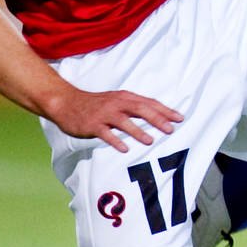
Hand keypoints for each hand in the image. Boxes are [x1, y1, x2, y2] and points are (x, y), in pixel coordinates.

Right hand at [48, 86, 182, 153]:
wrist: (67, 102)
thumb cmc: (96, 104)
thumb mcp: (117, 100)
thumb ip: (134, 107)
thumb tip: (157, 116)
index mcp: (125, 98)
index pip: (149, 103)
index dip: (165, 110)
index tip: (180, 118)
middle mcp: (116, 104)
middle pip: (140, 109)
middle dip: (157, 119)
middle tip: (170, 129)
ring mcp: (104, 114)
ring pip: (124, 121)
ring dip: (138, 131)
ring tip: (150, 141)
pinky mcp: (93, 124)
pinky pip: (106, 133)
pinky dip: (115, 140)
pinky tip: (125, 149)